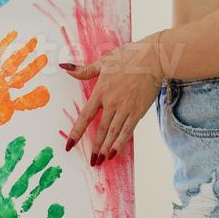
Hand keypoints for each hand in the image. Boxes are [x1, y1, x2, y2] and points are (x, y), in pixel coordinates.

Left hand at [60, 38, 163, 163]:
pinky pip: (127, 131)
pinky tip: (115, 153)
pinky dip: (121, 144)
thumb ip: (85, 70)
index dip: (76, 132)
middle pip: (101, 129)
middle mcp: (111, 103)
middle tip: (91, 161)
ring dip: (106, 148)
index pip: (85, 116)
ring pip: (113, 133)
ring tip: (101, 161)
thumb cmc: (128, 57)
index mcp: (101, 91)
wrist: (152, 59)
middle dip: (95, 147)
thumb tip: (65, 68)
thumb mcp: (104, 61)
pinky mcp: (137, 111)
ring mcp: (125, 108)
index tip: (69, 145)